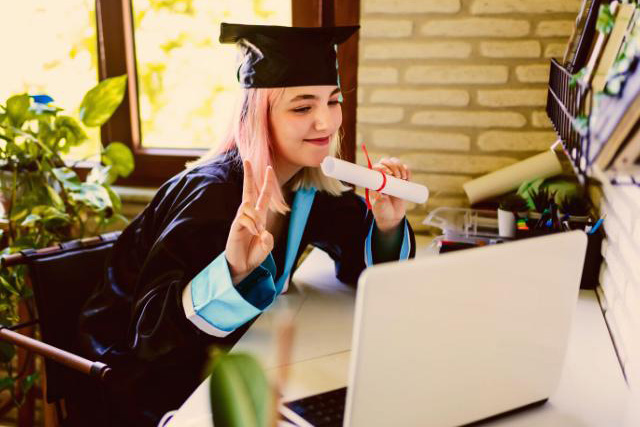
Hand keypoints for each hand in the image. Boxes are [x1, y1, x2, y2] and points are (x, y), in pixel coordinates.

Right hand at [225, 160, 276, 283]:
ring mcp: (241, 220)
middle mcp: (250, 215)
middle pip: (248, 191)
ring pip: (248, 205)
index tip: (269, 168)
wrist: (242, 267)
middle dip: (249, 175)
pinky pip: (244, 218)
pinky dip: (251, 225)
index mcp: (260, 217)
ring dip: (256, 218)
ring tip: (258, 232)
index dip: (267, 183)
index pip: (263, 196)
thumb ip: (268, 240)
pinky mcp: (234, 227)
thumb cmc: (254, 256)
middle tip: (248, 159)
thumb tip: (263, 230)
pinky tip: (253, 234)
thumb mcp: (266, 248)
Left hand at [370, 157, 409, 232]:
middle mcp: (384, 176)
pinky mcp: (403, 181)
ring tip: (403, 178)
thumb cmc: (381, 210)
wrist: (392, 217)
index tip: (389, 174)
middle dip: (393, 166)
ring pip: (396, 163)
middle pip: (387, 162)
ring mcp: (394, 177)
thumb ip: (378, 198)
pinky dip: (407, 170)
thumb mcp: (378, 205)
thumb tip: (379, 190)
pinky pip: (406, 170)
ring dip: (401, 167)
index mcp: (375, 180)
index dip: (383, 166)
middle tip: (397, 177)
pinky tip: (407, 176)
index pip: (377, 166)